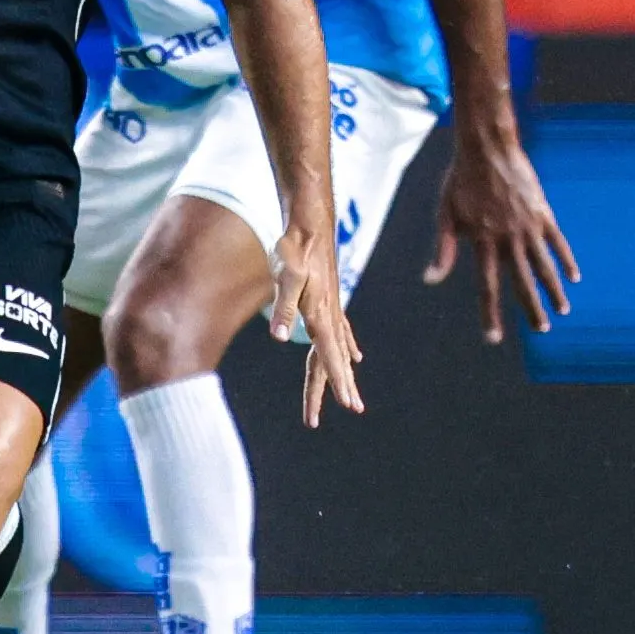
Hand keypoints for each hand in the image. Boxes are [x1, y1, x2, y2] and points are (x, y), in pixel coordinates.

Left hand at [271, 222, 364, 426]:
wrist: (310, 223)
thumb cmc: (295, 248)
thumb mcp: (285, 275)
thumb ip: (283, 306)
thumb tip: (278, 336)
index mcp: (321, 314)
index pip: (330, 356)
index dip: (339, 382)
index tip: (349, 405)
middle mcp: (330, 315)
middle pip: (334, 359)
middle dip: (338, 387)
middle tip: (348, 410)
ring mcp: (332, 309)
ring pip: (338, 350)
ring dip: (342, 374)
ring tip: (351, 397)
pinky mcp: (329, 301)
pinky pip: (341, 333)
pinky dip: (347, 349)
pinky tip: (356, 357)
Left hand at [426, 125, 579, 340]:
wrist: (487, 146)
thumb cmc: (461, 180)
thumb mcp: (446, 214)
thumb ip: (443, 249)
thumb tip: (430, 280)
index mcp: (483, 242)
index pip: (487, 287)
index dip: (491, 314)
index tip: (494, 338)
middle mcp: (508, 238)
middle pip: (523, 282)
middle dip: (533, 309)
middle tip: (542, 329)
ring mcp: (529, 226)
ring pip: (545, 265)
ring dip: (554, 290)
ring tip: (563, 309)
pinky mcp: (543, 212)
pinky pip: (558, 242)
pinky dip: (566, 260)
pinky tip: (573, 276)